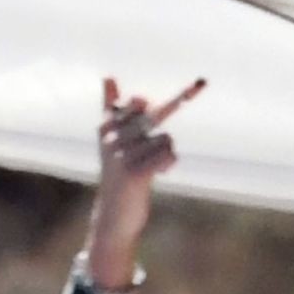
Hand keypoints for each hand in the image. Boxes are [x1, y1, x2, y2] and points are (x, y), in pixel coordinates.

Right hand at [87, 75, 204, 281]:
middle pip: (154, 118)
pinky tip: (157, 175)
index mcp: (106, 127)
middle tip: (153, 143)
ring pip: (165, 139)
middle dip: (161, 134)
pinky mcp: (134, 174)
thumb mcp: (112, 140)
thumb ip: (110, 108)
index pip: (139, 103)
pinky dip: (168, 164)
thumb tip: (107, 76)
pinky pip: (168, 154)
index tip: (187, 91)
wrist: (112, 217)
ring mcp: (121, 156)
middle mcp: (111, 139)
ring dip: (164, 156)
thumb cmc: (118, 175)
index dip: (152, 107)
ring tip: (147, 170)